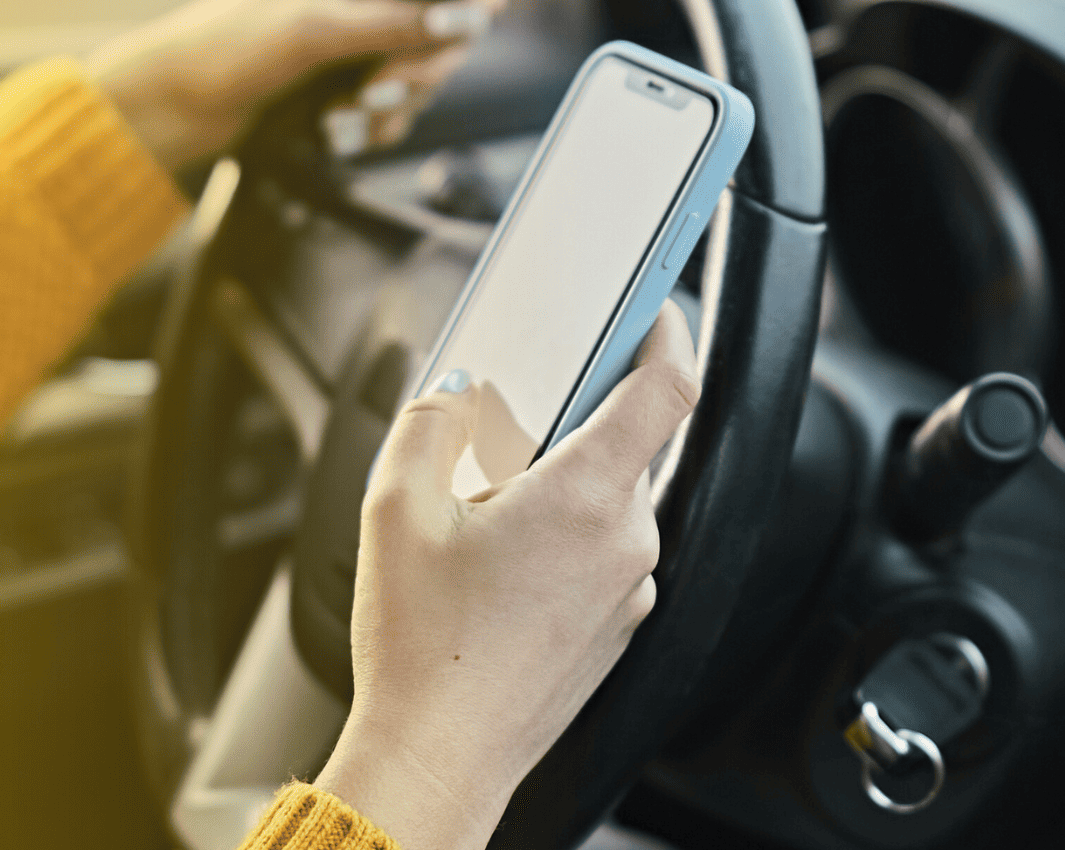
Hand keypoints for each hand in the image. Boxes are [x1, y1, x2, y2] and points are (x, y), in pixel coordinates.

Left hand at [85, 0, 508, 170]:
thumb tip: (470, 16)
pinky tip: (337, 132)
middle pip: (443, 27)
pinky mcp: (348, 75)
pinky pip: (395, 105)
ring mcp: (358, 31)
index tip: (466, 29)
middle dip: (414, 71)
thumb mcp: (318, 29)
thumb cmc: (229, 46)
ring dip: (390, 106)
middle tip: (374, 93)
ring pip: (422, 73)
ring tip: (342, 119)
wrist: (175, 105)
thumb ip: (397, 21)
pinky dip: (373, 125)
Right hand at [314, 305, 700, 849]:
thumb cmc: (424, 650)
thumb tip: (452, 390)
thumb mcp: (395, 510)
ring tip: (487, 520)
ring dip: (564, 491)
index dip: (669, 332)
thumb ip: (429, 424)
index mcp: (586, 497)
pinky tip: (501, 570)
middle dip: (576, 426)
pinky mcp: (618, 630)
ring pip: (613, 505)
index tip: (656, 308)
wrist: (439, 756)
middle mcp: (627, 542)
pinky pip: (605, 558)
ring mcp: (630, 592)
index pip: (668, 388)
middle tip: (509, 434)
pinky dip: (566, 543)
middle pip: (630, 446)